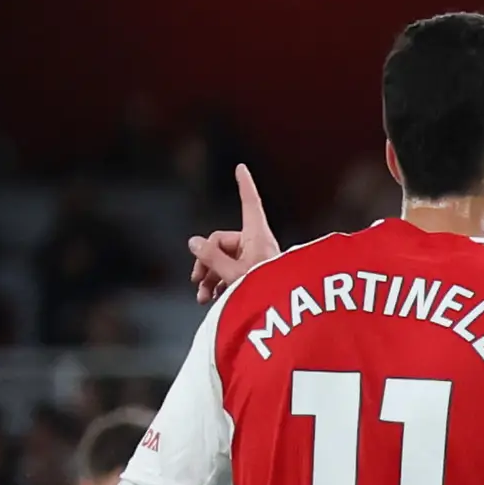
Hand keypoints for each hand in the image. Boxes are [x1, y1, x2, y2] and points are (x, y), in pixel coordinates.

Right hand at [186, 164, 278, 300]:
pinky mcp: (258, 276)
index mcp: (258, 236)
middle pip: (223, 241)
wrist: (288, 317)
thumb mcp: (233, 275)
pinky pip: (234, 272)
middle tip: (197, 282)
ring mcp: (258, 260)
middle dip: (206, 261)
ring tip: (203, 297)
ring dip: (211, 276)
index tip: (241, 167)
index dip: (245, 185)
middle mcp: (259, 245)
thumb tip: (194, 242)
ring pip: (226, 260)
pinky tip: (212, 298)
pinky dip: (222, 283)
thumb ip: (211, 257)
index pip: (249, 203)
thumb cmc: (266, 294)